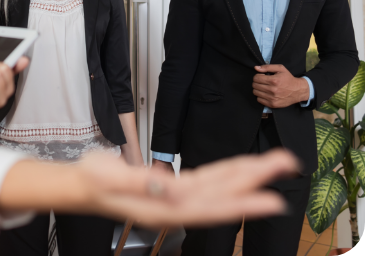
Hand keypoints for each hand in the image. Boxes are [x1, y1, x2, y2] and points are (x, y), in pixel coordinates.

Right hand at [78, 149, 298, 227]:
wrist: (83, 186)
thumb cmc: (93, 182)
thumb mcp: (109, 180)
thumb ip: (141, 185)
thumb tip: (173, 189)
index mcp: (163, 208)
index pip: (210, 206)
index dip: (242, 202)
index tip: (272, 198)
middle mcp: (176, 206)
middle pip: (224, 194)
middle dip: (256, 179)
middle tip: (287, 162)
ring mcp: (177, 199)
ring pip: (220, 186)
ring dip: (248, 174)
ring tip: (274, 162)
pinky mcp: (174, 189)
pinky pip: (207, 181)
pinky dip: (227, 174)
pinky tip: (240, 169)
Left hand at [253, 64, 308, 107]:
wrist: (298, 91)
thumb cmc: (288, 78)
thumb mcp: (280, 69)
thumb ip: (267, 67)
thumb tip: (256, 68)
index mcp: (274, 80)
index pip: (256, 78)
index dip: (258, 76)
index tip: (262, 76)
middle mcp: (272, 90)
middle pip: (254, 85)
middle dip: (257, 82)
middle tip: (263, 82)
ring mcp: (272, 98)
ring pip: (255, 92)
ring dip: (258, 89)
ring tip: (264, 87)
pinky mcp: (273, 104)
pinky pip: (259, 100)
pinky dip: (260, 96)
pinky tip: (266, 93)